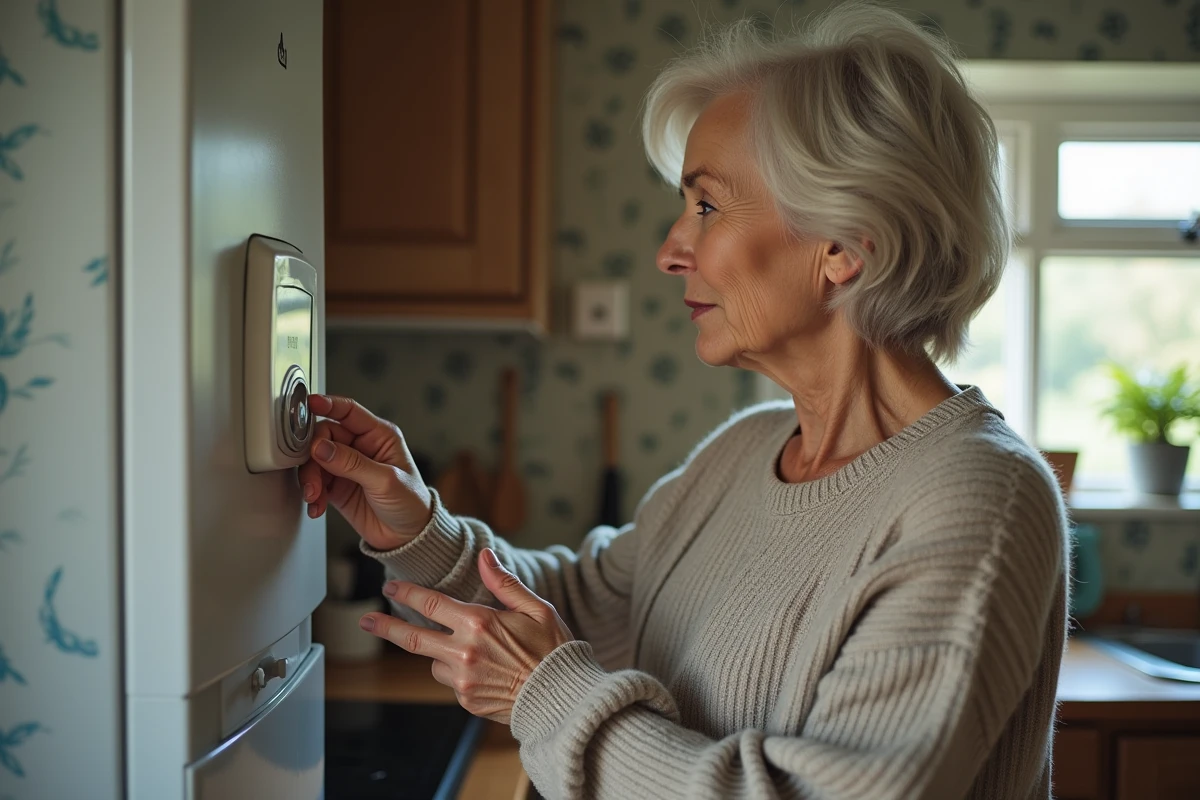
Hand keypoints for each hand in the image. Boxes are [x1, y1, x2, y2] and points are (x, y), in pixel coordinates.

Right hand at [298, 394, 432, 550]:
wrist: (407, 537)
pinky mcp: (337, 486)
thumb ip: (352, 463)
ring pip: (315, 460)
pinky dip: (312, 494)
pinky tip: (316, 506)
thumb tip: (320, 447)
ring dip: (310, 478)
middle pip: (324, 437)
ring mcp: (347, 466)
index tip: (309, 405)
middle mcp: (361, 447)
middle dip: (314, 457)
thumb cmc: (410, 503)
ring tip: (314, 497)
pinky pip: (315, 482)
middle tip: (313, 477)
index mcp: (379, 436)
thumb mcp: (386, 481)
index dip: (328, 405)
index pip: (349, 412)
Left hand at [359, 548, 574, 723]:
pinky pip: (452, 682)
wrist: (561, 700)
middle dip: (385, 627)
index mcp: (479, 623)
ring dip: (442, 654)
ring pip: (435, 662)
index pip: (431, 604)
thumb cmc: (553, 651)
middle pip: (413, 638)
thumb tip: (484, 556)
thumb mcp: (536, 609)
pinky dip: (460, 674)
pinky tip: (488, 672)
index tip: (390, 588)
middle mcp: (464, 652)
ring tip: (478, 654)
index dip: (406, 594)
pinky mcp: (466, 700)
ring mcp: (462, 679)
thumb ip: (504, 583)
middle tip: (365, 620)